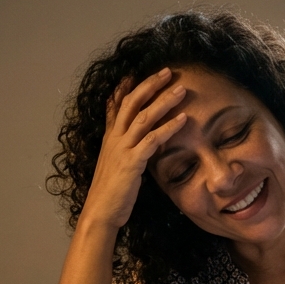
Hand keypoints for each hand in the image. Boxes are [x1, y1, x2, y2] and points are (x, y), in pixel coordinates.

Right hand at [79, 68, 188, 230]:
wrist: (101, 212)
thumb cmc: (112, 192)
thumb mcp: (115, 164)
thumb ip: (122, 148)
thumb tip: (132, 142)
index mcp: (110, 138)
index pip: (116, 106)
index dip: (124, 88)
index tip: (133, 72)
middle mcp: (114, 139)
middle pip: (132, 103)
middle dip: (150, 85)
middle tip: (167, 71)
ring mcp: (122, 149)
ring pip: (144, 117)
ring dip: (164, 101)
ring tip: (181, 90)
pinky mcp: (132, 162)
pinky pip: (152, 140)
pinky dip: (168, 128)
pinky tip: (183, 119)